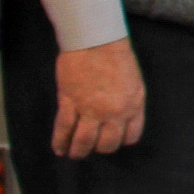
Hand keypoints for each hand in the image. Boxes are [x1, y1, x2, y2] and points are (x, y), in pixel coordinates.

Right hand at [52, 39, 146, 157]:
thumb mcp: (134, 81)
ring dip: (79, 151)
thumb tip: (121, 118)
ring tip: (75, 154)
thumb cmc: (117, 55)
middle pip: (107, 143)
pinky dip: (60, 142)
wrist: (96, 40)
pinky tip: (59, 148)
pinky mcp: (69, 104)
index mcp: (133, 105)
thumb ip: (129, 102)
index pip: (131, 136)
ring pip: (84, 142)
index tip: (114, 140)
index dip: (121, 140)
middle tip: (94, 146)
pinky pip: (63, 130)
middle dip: (101, 147)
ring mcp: (90, 110)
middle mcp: (114, 112)